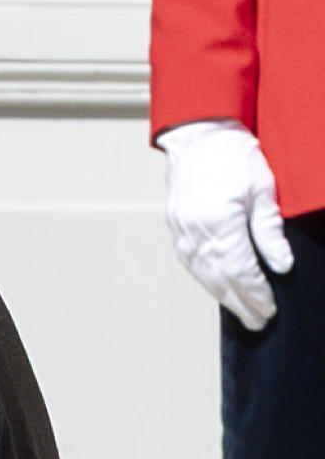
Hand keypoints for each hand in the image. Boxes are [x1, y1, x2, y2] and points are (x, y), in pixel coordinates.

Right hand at [165, 121, 294, 328]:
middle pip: (220, 279)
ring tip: (241, 311)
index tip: (270, 309)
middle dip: (241, 303)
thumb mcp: (263, 189)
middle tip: (259, 322)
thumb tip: (281, 265)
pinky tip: (217, 287)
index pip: (241, 270)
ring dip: (223, 295)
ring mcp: (182, 231)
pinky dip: (205, 279)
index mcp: (220, 222)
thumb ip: (269, 230)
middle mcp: (196, 232)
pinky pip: (190, 262)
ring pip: (202, 274)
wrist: (199, 136)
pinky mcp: (176, 227)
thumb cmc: (234, 156)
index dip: (257, 293)